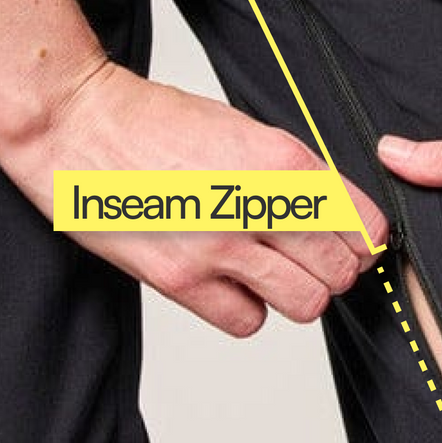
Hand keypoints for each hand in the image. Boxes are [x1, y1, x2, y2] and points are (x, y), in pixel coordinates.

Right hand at [0, 58, 389, 336]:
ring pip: (304, 303)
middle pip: (339, 271)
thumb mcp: (243, 126)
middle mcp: (254, 206)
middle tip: (317, 257)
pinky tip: (232, 280)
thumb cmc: (153, 121)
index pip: (360, 224)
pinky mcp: (179, 280)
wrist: (77, 127)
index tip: (355, 239)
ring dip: (298, 291)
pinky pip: (247, 321)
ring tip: (275, 268)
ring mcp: (216, 248)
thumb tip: (336, 212)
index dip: (364, 237)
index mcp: (279, 160)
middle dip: (337, 267)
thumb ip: (293, 172)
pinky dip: (248, 307)